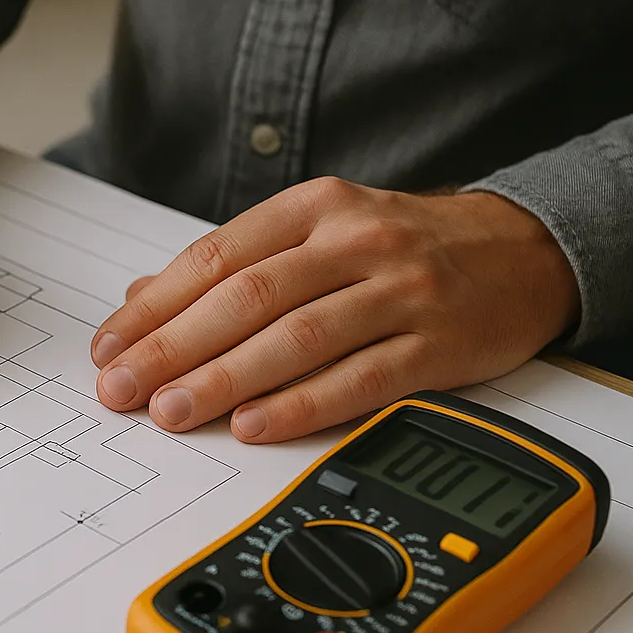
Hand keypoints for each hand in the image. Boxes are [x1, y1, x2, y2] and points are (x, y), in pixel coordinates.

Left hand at [90, 178, 579, 441]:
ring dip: (224, 379)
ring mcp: (400, 290)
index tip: (108, 348)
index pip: (215, 258)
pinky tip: (253, 425)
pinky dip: (301, 404)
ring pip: (297, 337)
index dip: (154, 308)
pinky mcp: (438, 342)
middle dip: (173, 348)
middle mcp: (355, 241)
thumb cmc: (401, 246)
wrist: (524, 248)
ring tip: (172, 411)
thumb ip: (234, 264)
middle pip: (247, 297)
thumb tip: (141, 300)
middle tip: (122, 388)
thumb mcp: (317, 231)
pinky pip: (360, 378)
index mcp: (314, 207)